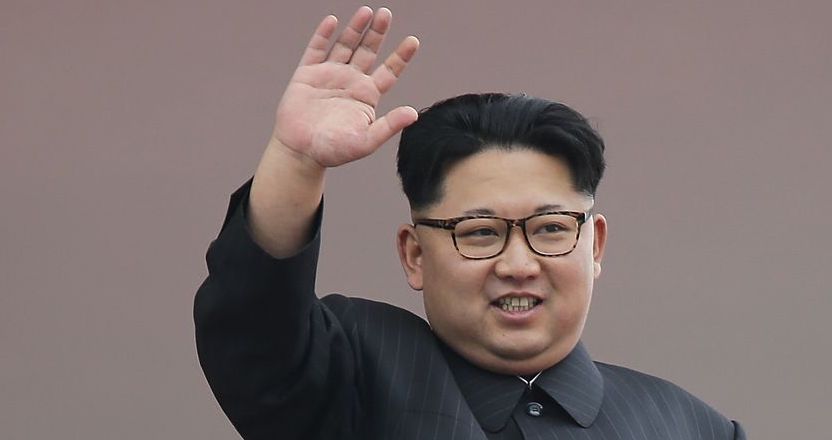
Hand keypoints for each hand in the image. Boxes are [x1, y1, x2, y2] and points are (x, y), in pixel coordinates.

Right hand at [271, 7, 419, 168]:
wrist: (300, 153)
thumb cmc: (333, 151)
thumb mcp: (366, 141)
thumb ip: (388, 126)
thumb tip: (414, 114)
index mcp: (367, 96)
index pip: (389, 71)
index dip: (401, 56)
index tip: (413, 41)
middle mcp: (350, 81)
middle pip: (368, 51)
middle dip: (377, 32)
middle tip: (385, 14)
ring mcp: (329, 75)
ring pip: (345, 45)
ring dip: (355, 28)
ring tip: (366, 12)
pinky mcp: (307, 74)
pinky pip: (316, 49)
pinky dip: (323, 35)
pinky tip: (332, 21)